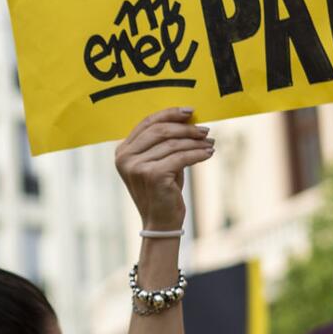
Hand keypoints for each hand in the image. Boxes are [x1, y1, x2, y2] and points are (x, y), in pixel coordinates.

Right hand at [115, 108, 210, 230]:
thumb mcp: (159, 162)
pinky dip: (197, 154)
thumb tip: (189, 119)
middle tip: (205, 130)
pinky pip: (181, 157)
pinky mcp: (152, 175)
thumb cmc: (162, 190)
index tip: (190, 111)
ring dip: (195, 142)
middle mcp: (125, 157)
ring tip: (209, 143)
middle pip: (160, 130)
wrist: (160, 222)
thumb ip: (164, 142)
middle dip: (185, 128)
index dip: (169, 114)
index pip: (147, 123)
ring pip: (173, 144)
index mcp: (123, 151)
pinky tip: (208, 153)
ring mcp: (137, 167)